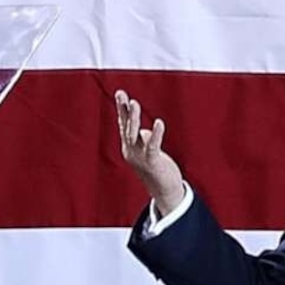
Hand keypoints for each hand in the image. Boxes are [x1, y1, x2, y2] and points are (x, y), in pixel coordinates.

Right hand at [113, 88, 188, 216]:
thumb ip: (144, 139)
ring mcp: (140, 157)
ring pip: (134, 135)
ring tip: (135, 103)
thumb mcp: (147, 151)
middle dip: (124, 110)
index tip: (120, 93)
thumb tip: (146, 130)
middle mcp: (131, 151)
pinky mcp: (152, 162)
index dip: (122, 109)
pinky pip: (152, 146)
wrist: (164, 191)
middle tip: (121, 94)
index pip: (124, 124)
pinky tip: (159, 122)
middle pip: (126, 127)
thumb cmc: (156, 169)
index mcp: (129, 147)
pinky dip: (155, 133)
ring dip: (134, 119)